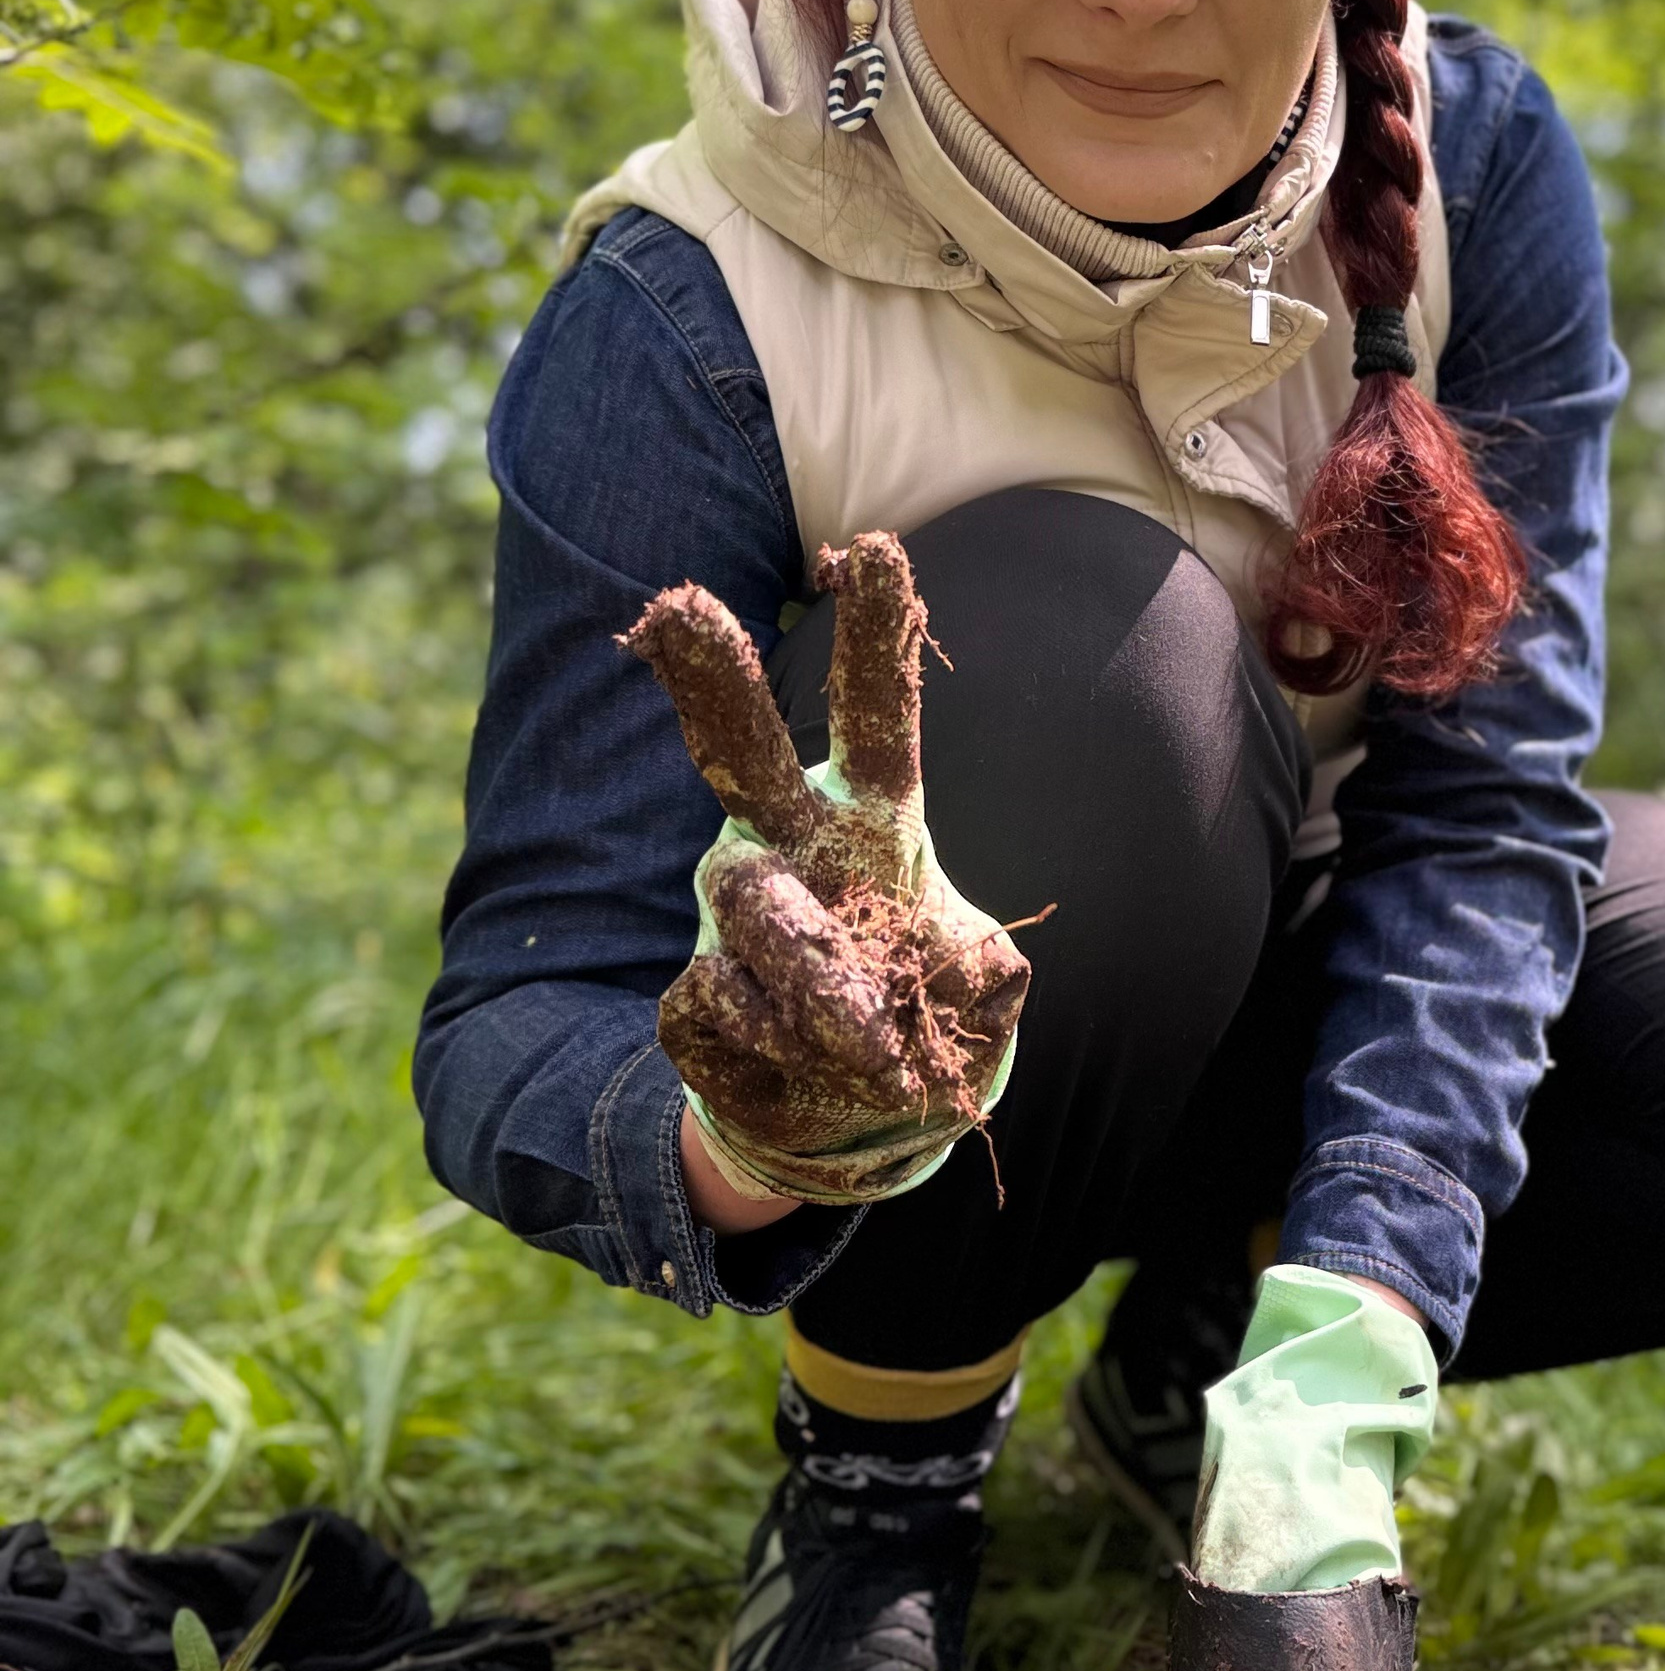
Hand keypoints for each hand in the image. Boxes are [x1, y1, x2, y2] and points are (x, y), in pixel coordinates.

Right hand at [621, 534, 1032, 1209]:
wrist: (846, 1118)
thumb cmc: (923, 1013)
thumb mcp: (980, 989)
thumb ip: (963, 978)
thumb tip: (870, 1005)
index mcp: (871, 822)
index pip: (877, 717)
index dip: (877, 639)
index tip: (872, 552)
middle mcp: (786, 844)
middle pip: (745, 751)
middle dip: (711, 680)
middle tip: (676, 609)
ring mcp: (731, 915)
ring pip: (758, 914)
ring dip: (827, 993)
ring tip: (875, 1048)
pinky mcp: (691, 993)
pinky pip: (727, 1008)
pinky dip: (785, 1055)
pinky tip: (801, 1067)